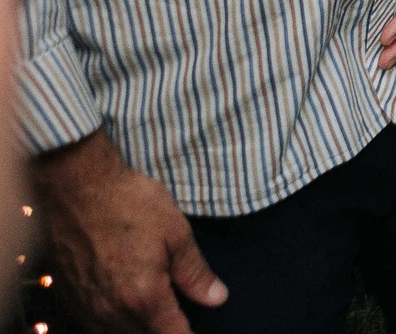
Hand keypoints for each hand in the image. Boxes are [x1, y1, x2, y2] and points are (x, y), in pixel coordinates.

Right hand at [32, 130, 226, 333]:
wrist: (77, 187)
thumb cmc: (130, 204)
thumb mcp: (177, 234)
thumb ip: (196, 273)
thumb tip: (216, 298)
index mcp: (143, 297)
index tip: (197, 330)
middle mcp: (110, 311)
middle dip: (164, 332)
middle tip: (179, 317)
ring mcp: (85, 307)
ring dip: (137, 329)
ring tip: (156, 314)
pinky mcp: (67, 297)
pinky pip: (92, 325)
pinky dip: (111, 323)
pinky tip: (124, 307)